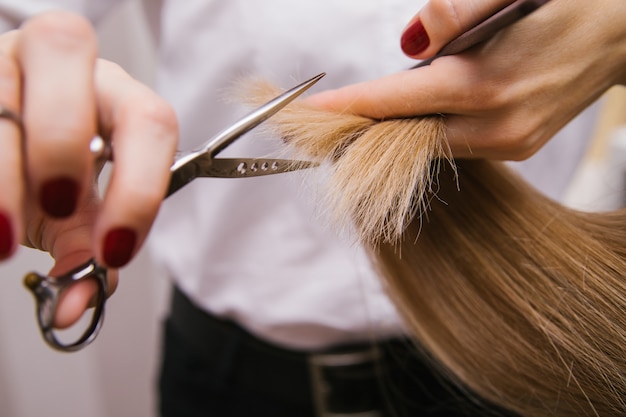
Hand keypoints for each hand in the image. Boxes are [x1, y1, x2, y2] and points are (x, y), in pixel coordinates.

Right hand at [0, 11, 177, 326]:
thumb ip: (84, 252)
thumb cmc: (46, 176)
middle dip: (62, 142)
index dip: (138, 188)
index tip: (114, 252)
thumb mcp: (74, 214)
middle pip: (69, 50)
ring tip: (4, 233)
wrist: (2, 143)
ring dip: (4, 169)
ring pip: (0, 84)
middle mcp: (63, 61)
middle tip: (57, 207)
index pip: (149, 120)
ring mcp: (4, 58)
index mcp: (116, 96)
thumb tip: (73, 308)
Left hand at [308, 0, 625, 159]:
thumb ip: (455, 16)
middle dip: (362, 123)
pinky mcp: (514, 149)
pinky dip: (430, 126)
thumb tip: (409, 44)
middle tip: (324, 115)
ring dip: (397, 124)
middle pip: (404, 132)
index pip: (395, 102)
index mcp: (485, 84)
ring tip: (369, 107)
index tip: (310, 114)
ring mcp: (507, 144)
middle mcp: (494, 126)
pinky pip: (453, 142)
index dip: (348, 108)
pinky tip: (425, 106)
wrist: (625, 36)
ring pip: (427, 140)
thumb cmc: (568, 4)